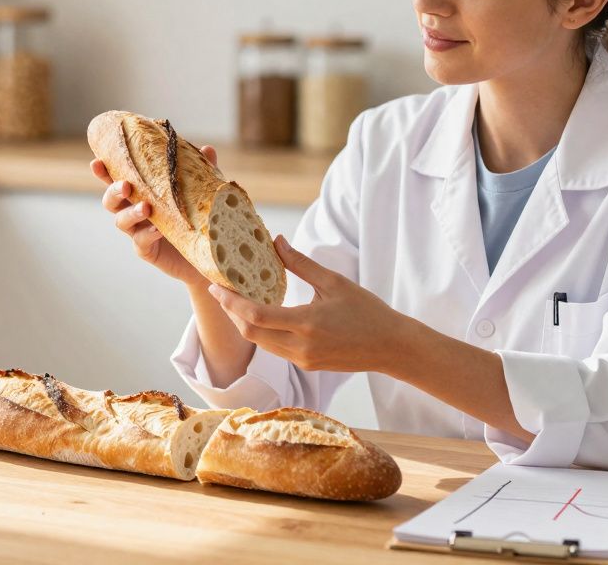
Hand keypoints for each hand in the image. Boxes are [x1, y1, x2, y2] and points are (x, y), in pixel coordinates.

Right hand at [90, 146, 219, 287]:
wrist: (207, 252)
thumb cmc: (196, 216)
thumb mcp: (200, 190)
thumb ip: (200, 170)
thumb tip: (207, 149)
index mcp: (140, 193)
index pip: (117, 179)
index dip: (104, 172)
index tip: (97, 162)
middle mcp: (133, 211)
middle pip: (110, 200)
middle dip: (114, 191)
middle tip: (126, 185)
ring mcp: (137, 232)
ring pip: (121, 221)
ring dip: (131, 212)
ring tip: (145, 208)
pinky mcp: (146, 250)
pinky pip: (140, 241)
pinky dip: (147, 234)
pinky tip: (158, 230)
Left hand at [207, 235, 411, 372]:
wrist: (391, 347)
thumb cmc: (367, 311)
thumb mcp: (334, 282)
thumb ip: (301, 264)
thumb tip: (277, 242)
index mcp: (307, 324)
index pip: (256, 316)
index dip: (231, 302)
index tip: (216, 287)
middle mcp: (300, 347)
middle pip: (251, 332)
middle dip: (230, 313)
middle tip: (220, 292)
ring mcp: (302, 360)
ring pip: (260, 343)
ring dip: (244, 323)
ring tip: (234, 301)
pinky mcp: (306, 365)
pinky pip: (274, 349)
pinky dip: (261, 332)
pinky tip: (258, 316)